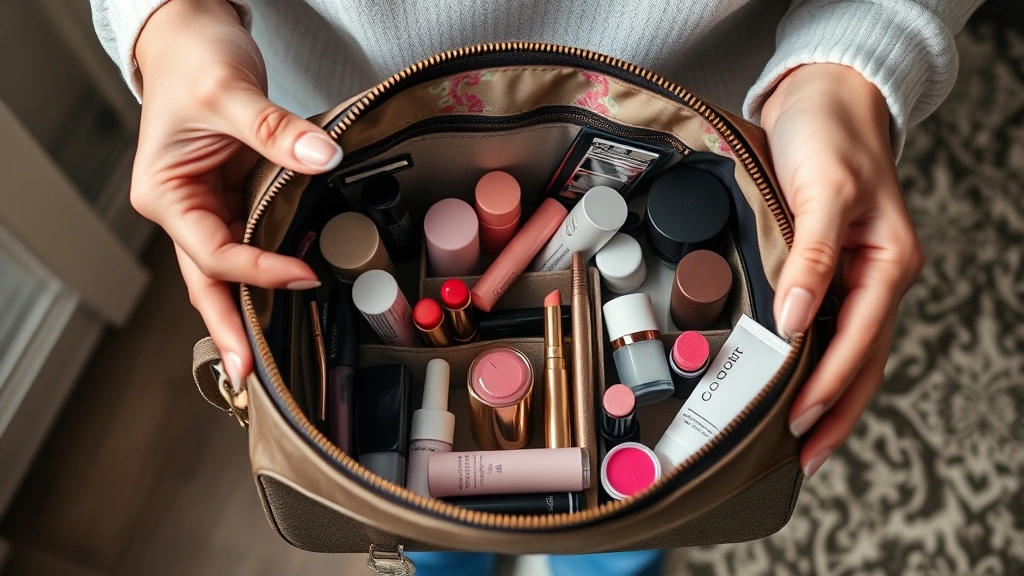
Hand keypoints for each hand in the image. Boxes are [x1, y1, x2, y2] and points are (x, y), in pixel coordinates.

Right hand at [133, 0, 341, 389]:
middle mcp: (184, 208)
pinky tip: (294, 295)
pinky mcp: (237, 198)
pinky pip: (256, 241)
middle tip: (249, 375)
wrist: (192, 34)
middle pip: (209, 281)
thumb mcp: (229, 91)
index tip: (302, 276)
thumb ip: (274, 129)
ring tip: (269, 360)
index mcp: (165, 193)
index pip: (212, 250)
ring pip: (232, 270)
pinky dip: (272, 268)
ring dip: (251, 309)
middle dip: (230, 328)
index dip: (257, 269)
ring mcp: (210, 207)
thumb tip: (321, 158)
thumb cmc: (193, 59)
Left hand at [760, 64, 924, 476]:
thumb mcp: (824, 191)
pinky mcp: (829, 269)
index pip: (859, 341)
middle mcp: (876, 277)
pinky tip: (792, 382)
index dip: (829, 385)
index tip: (800, 422)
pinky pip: (826, 328)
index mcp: (888, 263)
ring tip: (799, 438)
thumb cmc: (831, 136)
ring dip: (826, 396)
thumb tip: (794, 322)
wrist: (825, 99)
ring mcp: (855, 276)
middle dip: (835, 412)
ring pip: (846, 351)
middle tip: (803, 457)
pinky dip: (812, 362)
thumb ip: (811, 258)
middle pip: (860, 361)